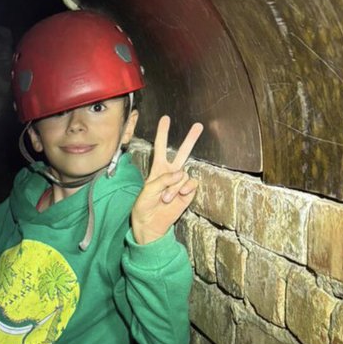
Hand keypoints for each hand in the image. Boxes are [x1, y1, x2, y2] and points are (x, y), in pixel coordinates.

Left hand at [130, 118, 202, 244]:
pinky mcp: (187, 193)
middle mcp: (170, 174)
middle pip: (182, 152)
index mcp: (157, 170)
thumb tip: (180, 174)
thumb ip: (162, 180)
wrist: (151, 225)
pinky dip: (185, 189)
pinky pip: (191, 184)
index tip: (165, 119)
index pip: (160, 147)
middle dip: (190, 139)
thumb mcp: (147, 191)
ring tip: (166, 198)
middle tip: (198, 126)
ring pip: (184, 174)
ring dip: (175, 187)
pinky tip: (179, 195)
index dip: (163, 133)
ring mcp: (180, 183)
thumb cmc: (144, 207)